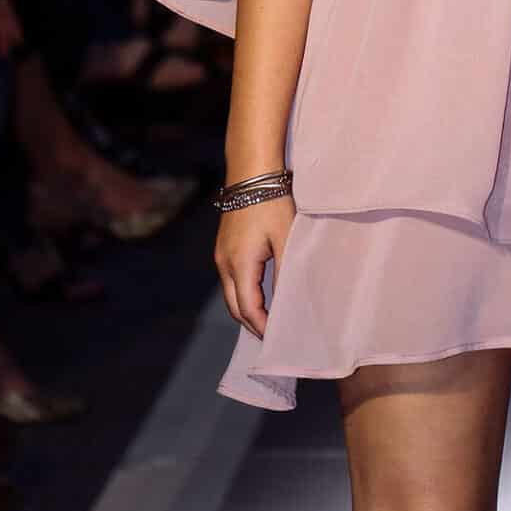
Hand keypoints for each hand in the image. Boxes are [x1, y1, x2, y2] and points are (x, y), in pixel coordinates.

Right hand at [215, 195, 293, 336]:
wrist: (252, 173)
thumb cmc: (273, 202)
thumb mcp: (286, 238)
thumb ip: (286, 272)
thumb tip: (289, 301)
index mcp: (240, 264)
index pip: (249, 309)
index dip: (263, 327)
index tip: (280, 338)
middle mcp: (224, 264)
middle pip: (235, 308)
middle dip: (254, 325)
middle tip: (276, 337)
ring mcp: (221, 256)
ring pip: (232, 296)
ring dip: (248, 311)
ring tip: (271, 321)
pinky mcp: (223, 249)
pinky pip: (231, 282)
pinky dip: (244, 296)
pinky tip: (262, 296)